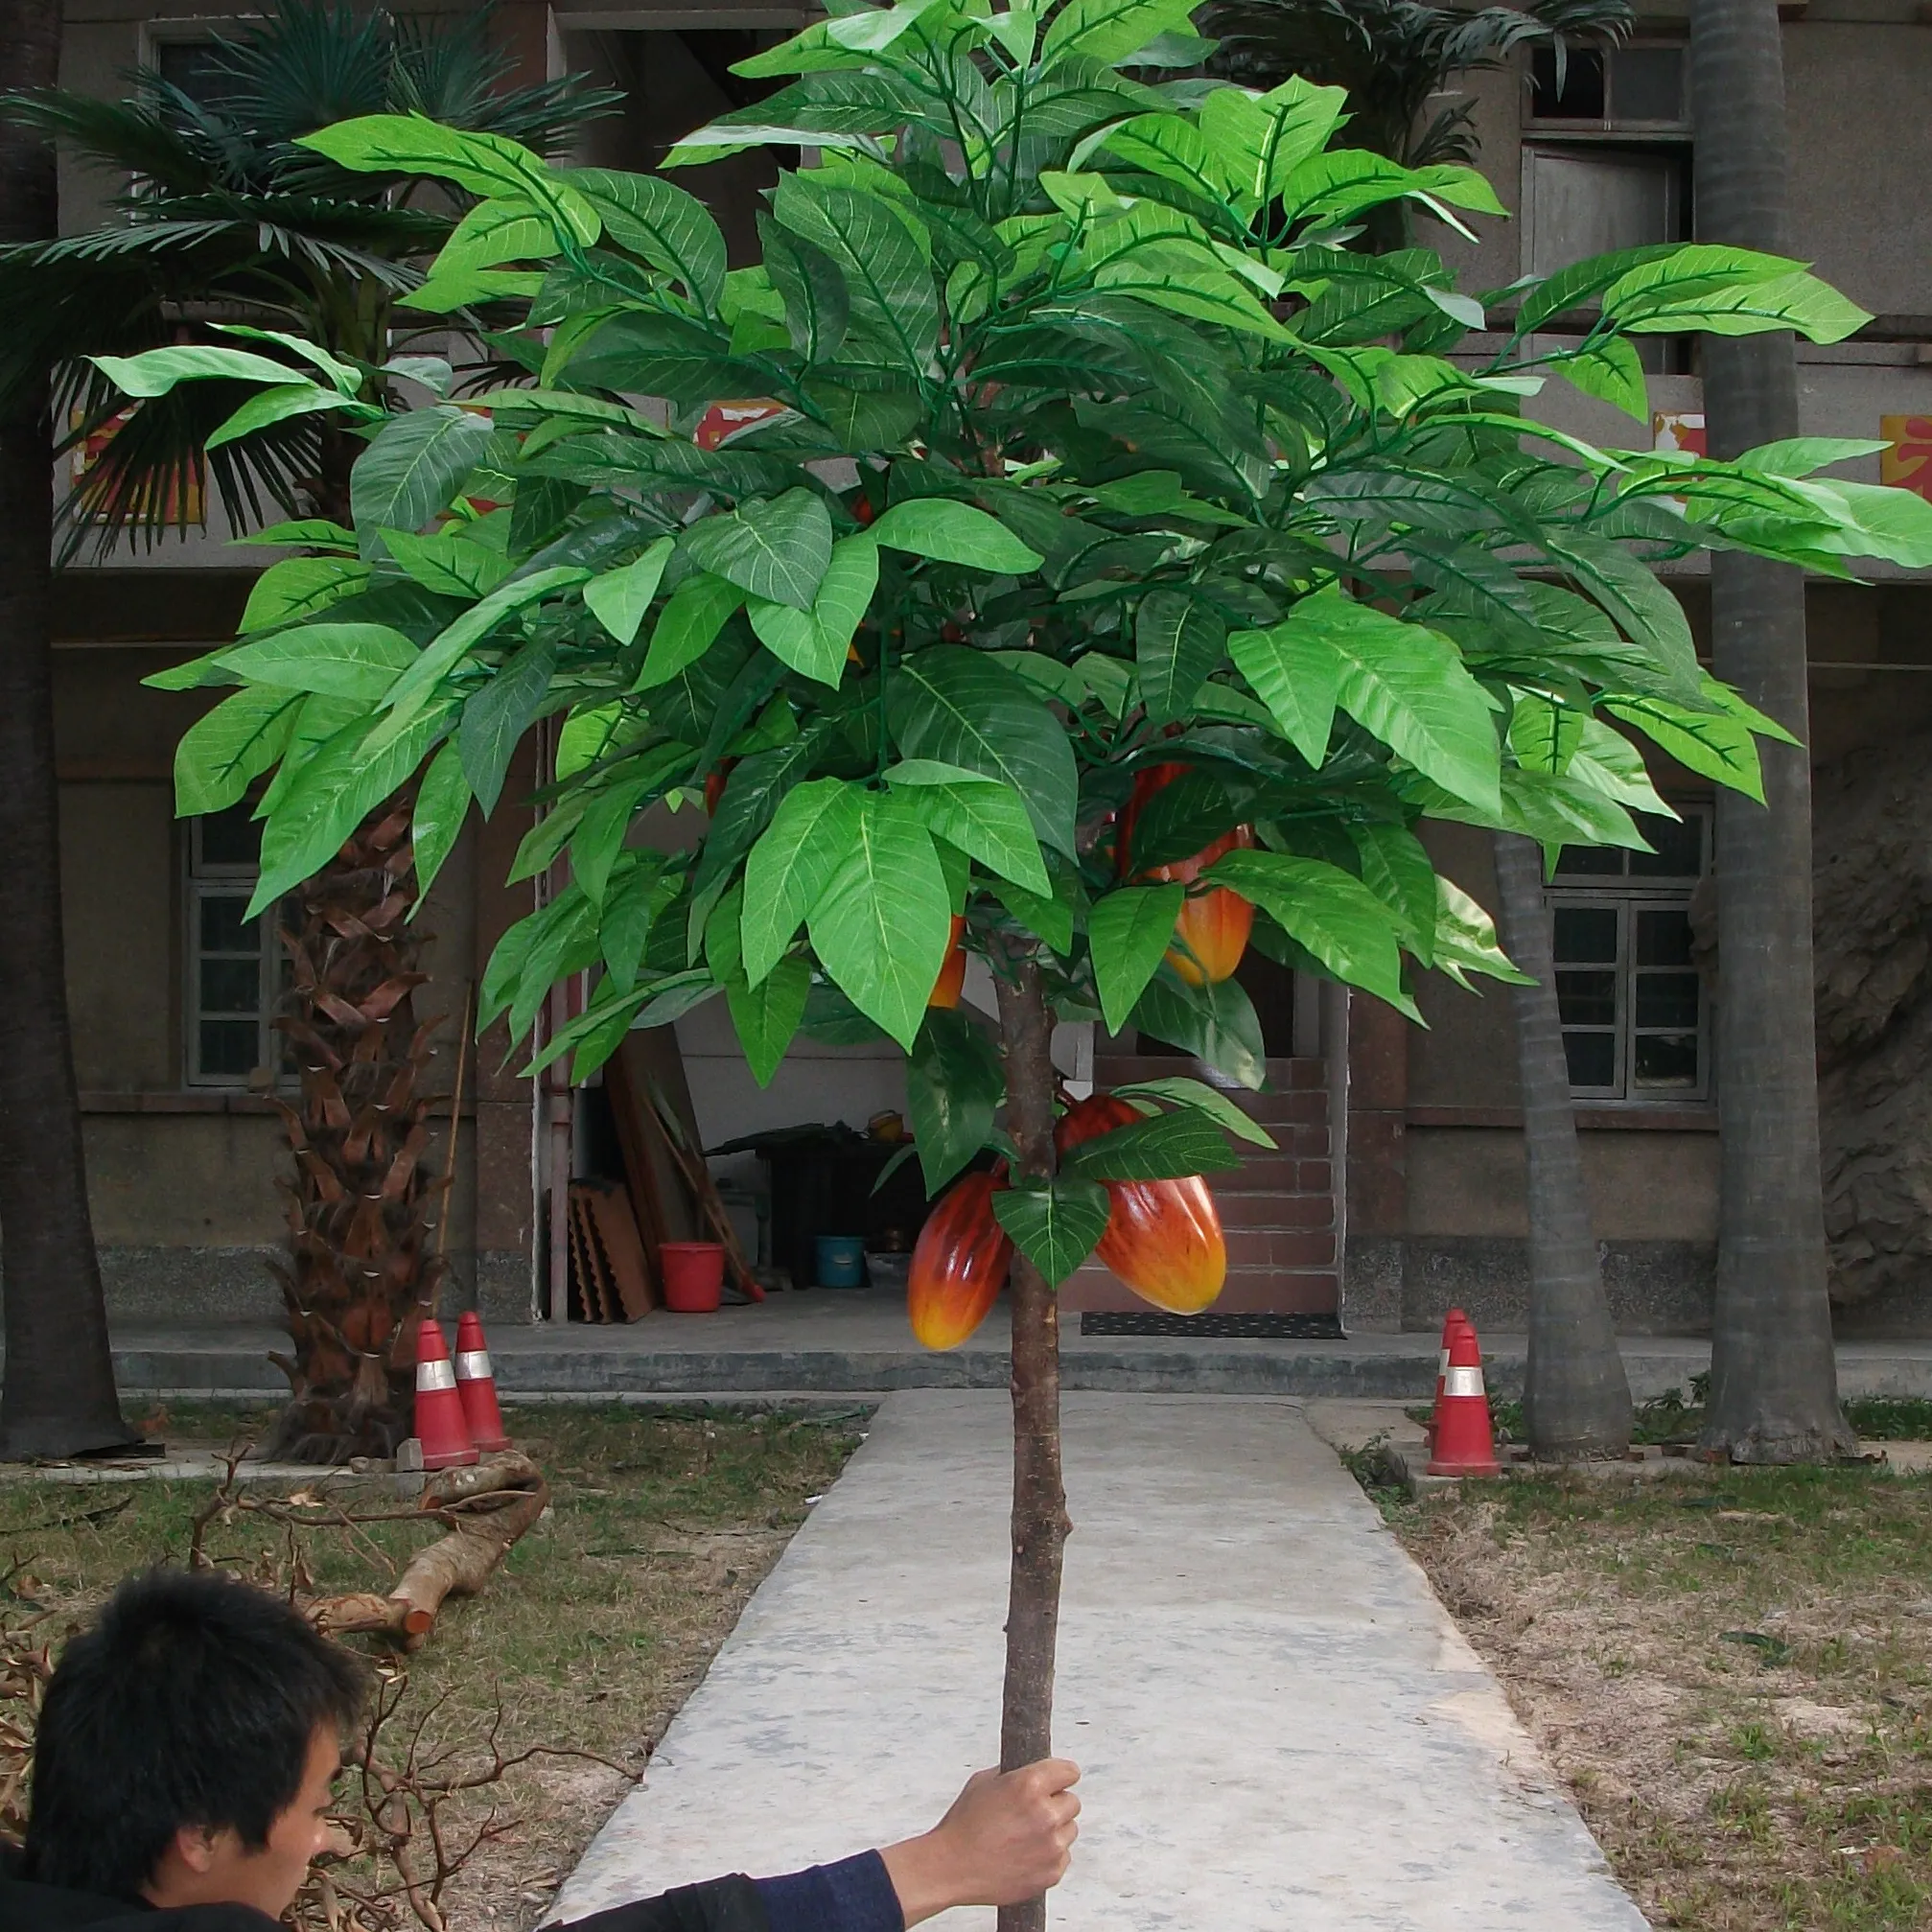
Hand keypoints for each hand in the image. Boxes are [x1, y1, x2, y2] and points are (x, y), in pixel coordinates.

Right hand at [879, 1759, 1080, 1926]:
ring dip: (1054, 1830)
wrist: (951, 1867)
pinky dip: (1050, 1856)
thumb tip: (1033, 1771)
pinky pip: (1063, 1857)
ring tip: (1026, 1836)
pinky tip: (1026, 1854)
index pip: (1070, 1771)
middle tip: (1033, 1812)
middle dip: (1055, 1804)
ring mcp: (1051, 1846)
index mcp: (1030, 1785)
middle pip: (1072, 1801)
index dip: (1060, 1775)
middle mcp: (1046, 1814)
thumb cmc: (963, 1826)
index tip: (1056, 1781)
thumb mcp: (984, 1781)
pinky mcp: (1052, 1873)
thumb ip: (1015, 1774)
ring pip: (1069, 1830)